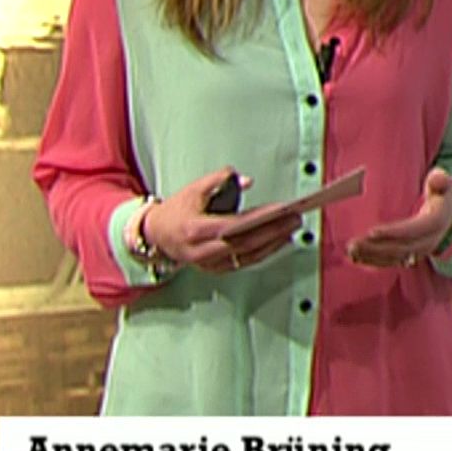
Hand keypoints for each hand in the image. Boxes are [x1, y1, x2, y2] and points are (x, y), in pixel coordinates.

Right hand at [142, 167, 300, 273]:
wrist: (156, 236)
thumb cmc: (176, 211)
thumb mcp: (193, 189)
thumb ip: (218, 180)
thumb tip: (246, 181)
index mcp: (195, 230)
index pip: (234, 225)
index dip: (260, 219)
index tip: (282, 209)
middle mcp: (202, 251)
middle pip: (245, 244)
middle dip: (274, 232)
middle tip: (295, 218)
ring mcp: (209, 264)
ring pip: (247, 257)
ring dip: (273, 244)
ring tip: (292, 228)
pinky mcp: (215, 270)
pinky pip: (244, 263)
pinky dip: (264, 252)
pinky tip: (279, 241)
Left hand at [347, 168, 451, 270]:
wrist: (450, 215)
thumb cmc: (441, 195)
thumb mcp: (443, 185)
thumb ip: (439, 180)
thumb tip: (439, 178)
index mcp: (436, 222)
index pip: (414, 230)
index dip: (393, 232)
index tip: (372, 232)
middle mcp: (429, 241)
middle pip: (401, 247)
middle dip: (376, 247)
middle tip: (353, 244)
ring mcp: (420, 251)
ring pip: (394, 257)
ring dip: (371, 256)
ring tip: (351, 250)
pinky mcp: (411, 256)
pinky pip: (392, 261)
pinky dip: (374, 261)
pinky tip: (357, 258)